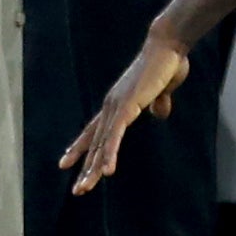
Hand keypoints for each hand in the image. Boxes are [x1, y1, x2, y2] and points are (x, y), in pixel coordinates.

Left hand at [59, 32, 189, 193]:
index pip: (94, 131)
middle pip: (94, 144)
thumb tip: (160, 113)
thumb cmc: (167, 62)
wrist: (168, 45)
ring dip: (92, 169)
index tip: (67, 163)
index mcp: (118, 103)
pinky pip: (115, 136)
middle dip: (85, 168)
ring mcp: (117, 107)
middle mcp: (111, 106)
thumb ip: (160, 102)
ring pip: (101, 145)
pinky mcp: (127, 107)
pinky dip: (109, 154)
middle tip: (78, 190)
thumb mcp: (164, 89)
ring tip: (83, 189)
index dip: (81, 148)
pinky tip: (106, 172)